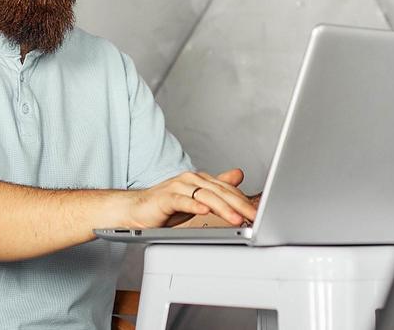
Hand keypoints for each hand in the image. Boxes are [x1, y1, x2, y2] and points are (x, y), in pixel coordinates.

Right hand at [123, 169, 255, 228]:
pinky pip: (182, 201)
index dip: (243, 201)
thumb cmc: (166, 206)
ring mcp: (178, 186)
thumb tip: (238, 175)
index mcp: (200, 180)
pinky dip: (194, 206)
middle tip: (254, 217)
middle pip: (219, 192)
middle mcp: (191, 179)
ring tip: (236, 219)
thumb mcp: (196, 199)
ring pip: (205, 196)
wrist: (136, 210)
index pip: (227, 190)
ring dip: (222, 208)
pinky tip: (205, 212)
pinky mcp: (165, 198)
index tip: (258, 213)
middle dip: (239, 205)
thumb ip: (216, 188)